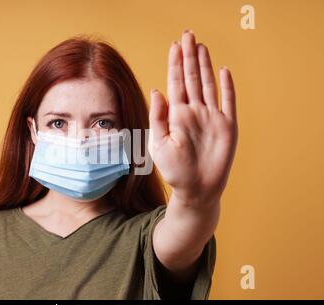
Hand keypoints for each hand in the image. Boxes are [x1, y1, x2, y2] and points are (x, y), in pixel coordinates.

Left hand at [148, 30, 237, 207]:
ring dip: (205, 66)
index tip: (174, 46)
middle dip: (189, 57)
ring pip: (208, 85)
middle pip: (191, 78)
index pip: (175, 83)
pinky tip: (224, 71)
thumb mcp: (158, 144)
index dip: (175, 64)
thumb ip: (157, 117)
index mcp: (177, 115)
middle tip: (188, 35)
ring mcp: (211, 117)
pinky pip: (228, 102)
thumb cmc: (174, 170)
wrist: (196, 190)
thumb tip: (156, 90)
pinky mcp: (227, 126)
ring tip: (201, 47)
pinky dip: (227, 86)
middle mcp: (194, 112)